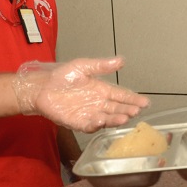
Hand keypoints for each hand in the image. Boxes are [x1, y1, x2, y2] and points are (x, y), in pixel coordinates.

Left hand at [14, 57, 149, 132]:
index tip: (145, 102)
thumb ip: (102, 65)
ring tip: (124, 118)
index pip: (121, 96)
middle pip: (117, 109)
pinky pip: (89, 125)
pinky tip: (101, 120)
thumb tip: (122, 60)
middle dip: (128, 110)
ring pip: (107, 119)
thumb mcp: (83, 66)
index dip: (133, 99)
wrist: (41, 87)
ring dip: (116, 119)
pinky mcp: (77, 122)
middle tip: (136, 111)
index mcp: (102, 90)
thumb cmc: (61, 77)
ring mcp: (89, 114)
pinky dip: (96, 124)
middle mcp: (98, 104)